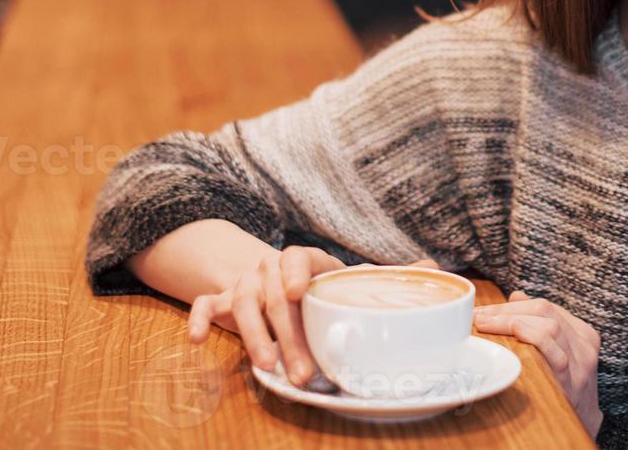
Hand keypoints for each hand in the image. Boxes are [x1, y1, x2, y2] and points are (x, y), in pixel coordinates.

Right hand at [184, 246, 440, 387]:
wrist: (273, 280)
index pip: (299, 256)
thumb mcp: (348, 281)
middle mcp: (271, 267)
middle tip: (304, 370)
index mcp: (305, 261)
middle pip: (274, 294)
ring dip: (253, 336)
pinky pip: (204, 304)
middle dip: (288, 334)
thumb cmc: (320, 287)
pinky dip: (198, 318)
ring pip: (241, 303)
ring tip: (267, 367)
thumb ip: (385, 278)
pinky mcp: (221, 299)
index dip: (298, 271)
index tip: (300, 293)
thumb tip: (432, 267)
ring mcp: (244, 282)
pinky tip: (196, 339)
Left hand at [474, 290, 601, 438]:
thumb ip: (540, 323)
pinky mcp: (574, 381)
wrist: (583, 424)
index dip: (509, 306)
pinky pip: (555, 354)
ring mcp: (581, 362)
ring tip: (486, 325)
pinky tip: (514, 333)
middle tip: (479, 317)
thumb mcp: (558, 351)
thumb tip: (516, 296)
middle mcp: (583, 343)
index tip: (482, 311)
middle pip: (544, 311)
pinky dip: (532, 338)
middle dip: (506, 311)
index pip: (543, 306)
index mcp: (579, 332)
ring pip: (548, 326)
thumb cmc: (564, 385)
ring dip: (511, 321)